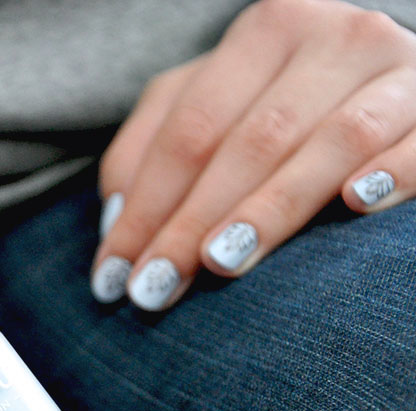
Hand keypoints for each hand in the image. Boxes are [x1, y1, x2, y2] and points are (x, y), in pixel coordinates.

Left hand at [92, 0, 415, 309]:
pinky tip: (355, 203)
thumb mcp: (205, 107)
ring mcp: (401, 70)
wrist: (385, 83)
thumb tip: (116, 221)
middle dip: (192, 222)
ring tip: (220, 261)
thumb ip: (151, 149)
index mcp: (267, 32)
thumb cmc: (282, 104)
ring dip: (272, 207)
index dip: (147, 206)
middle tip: (154, 289)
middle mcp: (336, 37)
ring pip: (332, 140)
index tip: (112, 276)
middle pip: (251, 140)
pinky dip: (393, 171)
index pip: (191, 130)